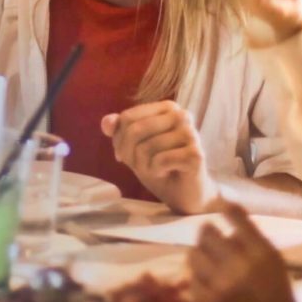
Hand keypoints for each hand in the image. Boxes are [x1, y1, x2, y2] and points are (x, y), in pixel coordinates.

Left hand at [100, 102, 218, 213]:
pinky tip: (167, 173)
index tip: (128, 155)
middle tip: (142, 166)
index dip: (120, 141)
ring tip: (157, 170)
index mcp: (167, 108)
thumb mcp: (134, 148)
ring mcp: (191, 133)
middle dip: (130, 154)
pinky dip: (156, 172)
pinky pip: (159, 161)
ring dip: (144, 166)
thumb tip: (106, 122)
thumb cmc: (161, 167)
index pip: (128, 117)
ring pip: (146, 147)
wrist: (186, 193)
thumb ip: (120, 132)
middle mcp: (181, 115)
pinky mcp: (195, 154)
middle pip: (135, 130)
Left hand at [189, 202, 301, 301]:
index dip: (226, 208)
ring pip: (195, 256)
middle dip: (206, 231)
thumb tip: (229, 230)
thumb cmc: (280, 301)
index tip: (219, 204)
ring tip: (201, 254)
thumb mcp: (275, 265)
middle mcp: (240, 264)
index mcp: (262, 252)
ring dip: (197, 252)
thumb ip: (254, 245)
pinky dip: (195, 278)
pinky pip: (192, 282)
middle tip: (206, 232)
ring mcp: (221, 286)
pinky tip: (202, 279)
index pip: (238, 218)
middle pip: (209, 234)